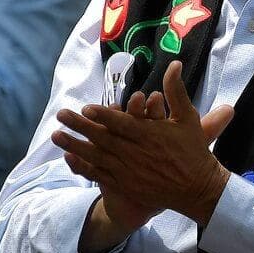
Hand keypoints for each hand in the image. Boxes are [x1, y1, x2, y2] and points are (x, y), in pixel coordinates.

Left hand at [53, 61, 233, 226]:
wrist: (197, 188)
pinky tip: (69, 158)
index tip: (86, 107)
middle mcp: (135, 153)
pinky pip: (98, 175)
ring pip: (96, 156)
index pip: (122, 123)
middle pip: (102, 138)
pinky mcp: (125, 184)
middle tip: (61, 114)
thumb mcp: (188, 118)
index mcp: (150, 135)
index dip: (103, 115)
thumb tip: (173, 64)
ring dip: (74, 145)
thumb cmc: (193, 150)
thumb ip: (176, 91)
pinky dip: (82, 167)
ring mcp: (128, 170)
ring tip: (56, 135)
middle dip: (80, 126)